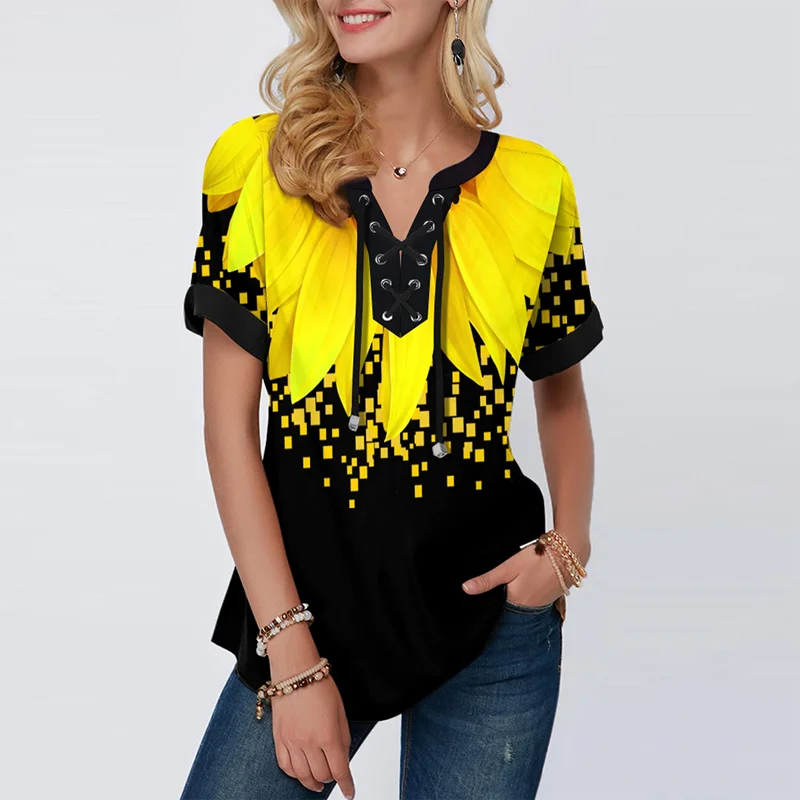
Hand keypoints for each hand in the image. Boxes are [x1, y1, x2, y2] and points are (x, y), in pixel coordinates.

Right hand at [272, 673, 354, 798]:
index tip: (349, 792)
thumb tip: (343, 758)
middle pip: (321, 775)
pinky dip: (294, 774)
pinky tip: (300, 773)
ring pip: (302, 776)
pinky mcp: (278, 739)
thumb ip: (343, 738)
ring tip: (318, 783)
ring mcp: (291, 742)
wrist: (295, 671)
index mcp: (329, 735)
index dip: (346, 785)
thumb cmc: (320, 685)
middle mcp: (309, 743)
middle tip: (335, 778)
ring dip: (312, 782)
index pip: (340, 770)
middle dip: (331, 780)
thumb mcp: (341, 711)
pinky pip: (285, 766)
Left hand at [461, 544, 563, 607]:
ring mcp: (544, 603)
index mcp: (517, 603)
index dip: (492, 605)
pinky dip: (532, 591)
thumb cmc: (538, 559)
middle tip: (501, 587)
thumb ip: (487, 580)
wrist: (569, 552)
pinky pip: (537, 598)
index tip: (485, 601)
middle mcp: (531, 608)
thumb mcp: (508, 568)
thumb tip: (465, 589)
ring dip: (520, 595)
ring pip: (526, 602)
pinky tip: (531, 580)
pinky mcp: (552, 596)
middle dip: (506, 600)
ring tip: (516, 582)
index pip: (500, 610)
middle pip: (513, 607)